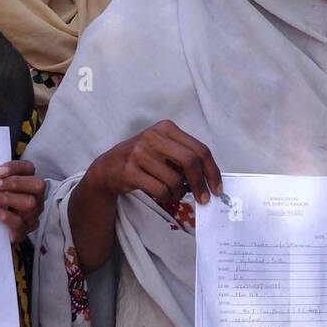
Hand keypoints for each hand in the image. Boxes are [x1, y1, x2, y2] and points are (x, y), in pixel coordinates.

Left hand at [0, 160, 45, 242]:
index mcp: (29, 182)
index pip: (29, 168)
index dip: (15, 168)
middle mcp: (36, 197)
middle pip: (37, 185)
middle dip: (15, 183)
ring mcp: (32, 214)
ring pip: (30, 204)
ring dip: (8, 198)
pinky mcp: (24, 230)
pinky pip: (20, 224)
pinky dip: (6, 216)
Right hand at [88, 119, 222, 209]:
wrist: (108, 166)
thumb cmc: (144, 158)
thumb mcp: (164, 148)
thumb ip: (186, 157)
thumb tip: (211, 180)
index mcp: (167, 128)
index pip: (200, 149)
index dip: (212, 170)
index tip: (217, 188)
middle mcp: (153, 136)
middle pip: (190, 161)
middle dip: (201, 183)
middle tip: (204, 198)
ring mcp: (139, 153)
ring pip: (175, 180)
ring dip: (180, 193)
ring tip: (175, 193)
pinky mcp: (130, 171)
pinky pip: (160, 190)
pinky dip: (166, 196)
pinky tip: (163, 195)